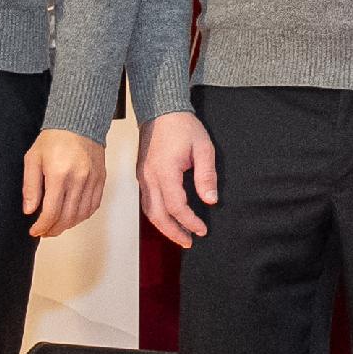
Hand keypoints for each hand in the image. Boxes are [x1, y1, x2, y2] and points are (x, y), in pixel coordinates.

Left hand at [21, 127, 108, 238]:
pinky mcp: (101, 179)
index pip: (51, 211)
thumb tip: (29, 210)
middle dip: (54, 229)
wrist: (78, 123)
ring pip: (82, 214)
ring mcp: (92, 180)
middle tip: (44, 232)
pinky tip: (73, 215)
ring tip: (57, 225)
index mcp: (59, 175)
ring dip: (68, 225)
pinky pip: (94, 205)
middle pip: (68, 217)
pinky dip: (83, 215)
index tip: (34, 231)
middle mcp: (79, 179)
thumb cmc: (54, 139)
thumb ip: (30, 187)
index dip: (42, 226)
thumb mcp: (32, 159)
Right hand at [137, 111, 217, 249]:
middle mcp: (149, 177)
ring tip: (180, 235)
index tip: (202, 230)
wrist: (161, 110)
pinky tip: (169, 218)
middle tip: (189, 242)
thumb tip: (211, 200)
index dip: (190, 222)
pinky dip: (158, 214)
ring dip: (164, 226)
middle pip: (157, 215)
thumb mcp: (203, 148)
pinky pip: (147, 201)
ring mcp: (142, 177)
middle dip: (173, 232)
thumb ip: (206, 176)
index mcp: (165, 171)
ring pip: (149, 211)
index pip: (176, 206)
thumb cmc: (182, 126)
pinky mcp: (142, 175)